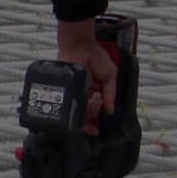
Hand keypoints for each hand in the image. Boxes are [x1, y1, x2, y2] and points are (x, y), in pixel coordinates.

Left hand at [57, 19, 117, 135]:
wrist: (81, 47)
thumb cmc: (95, 57)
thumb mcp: (109, 77)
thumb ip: (111, 95)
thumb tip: (110, 111)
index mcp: (90, 93)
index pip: (89, 114)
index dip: (92, 124)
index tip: (96, 130)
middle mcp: (80, 95)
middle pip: (85, 116)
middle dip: (95, 113)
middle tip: (100, 100)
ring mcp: (72, 93)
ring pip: (80, 113)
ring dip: (92, 108)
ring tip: (96, 95)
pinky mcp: (66, 90)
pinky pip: (72, 105)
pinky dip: (84, 104)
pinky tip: (92, 96)